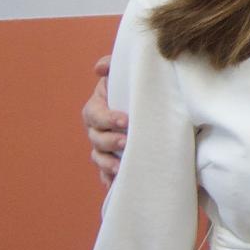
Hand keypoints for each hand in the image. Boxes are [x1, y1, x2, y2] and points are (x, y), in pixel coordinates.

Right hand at [82, 55, 127, 186]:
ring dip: (107, 162)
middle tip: (126, 141)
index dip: (107, 118)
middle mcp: (98, 127)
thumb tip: (99, 68)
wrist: (154, 102)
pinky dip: (109, 179)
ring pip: (99, 157)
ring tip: (120, 166)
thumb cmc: (138, 85)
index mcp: (98, 106)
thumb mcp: (127, 73)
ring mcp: (105, 145)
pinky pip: (106, 173)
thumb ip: (113, 65)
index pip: (95, 114)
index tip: (125, 120)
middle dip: (110, 141)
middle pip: (96, 138)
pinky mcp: (115, 159)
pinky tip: (115, 184)